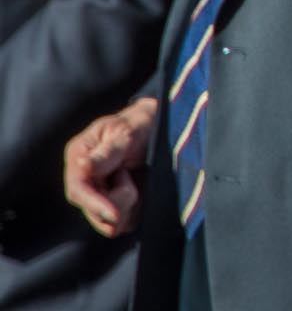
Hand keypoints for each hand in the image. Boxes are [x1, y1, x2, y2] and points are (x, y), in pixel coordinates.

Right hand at [64, 98, 155, 235]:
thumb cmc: (139, 125)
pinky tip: (138, 192)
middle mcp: (83, 180)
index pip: (78, 190)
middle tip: (130, 174)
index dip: (94, 205)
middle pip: (93, 211)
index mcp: (79, 158)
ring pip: (107, 222)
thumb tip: (82, 166)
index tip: (114, 215)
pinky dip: (133, 212)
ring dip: (127, 205)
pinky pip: (121, 224)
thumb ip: (107, 152)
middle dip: (118, 200)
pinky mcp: (112, 205)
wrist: (156, 127)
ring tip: (132, 178)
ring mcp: (96, 194)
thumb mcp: (126, 132)